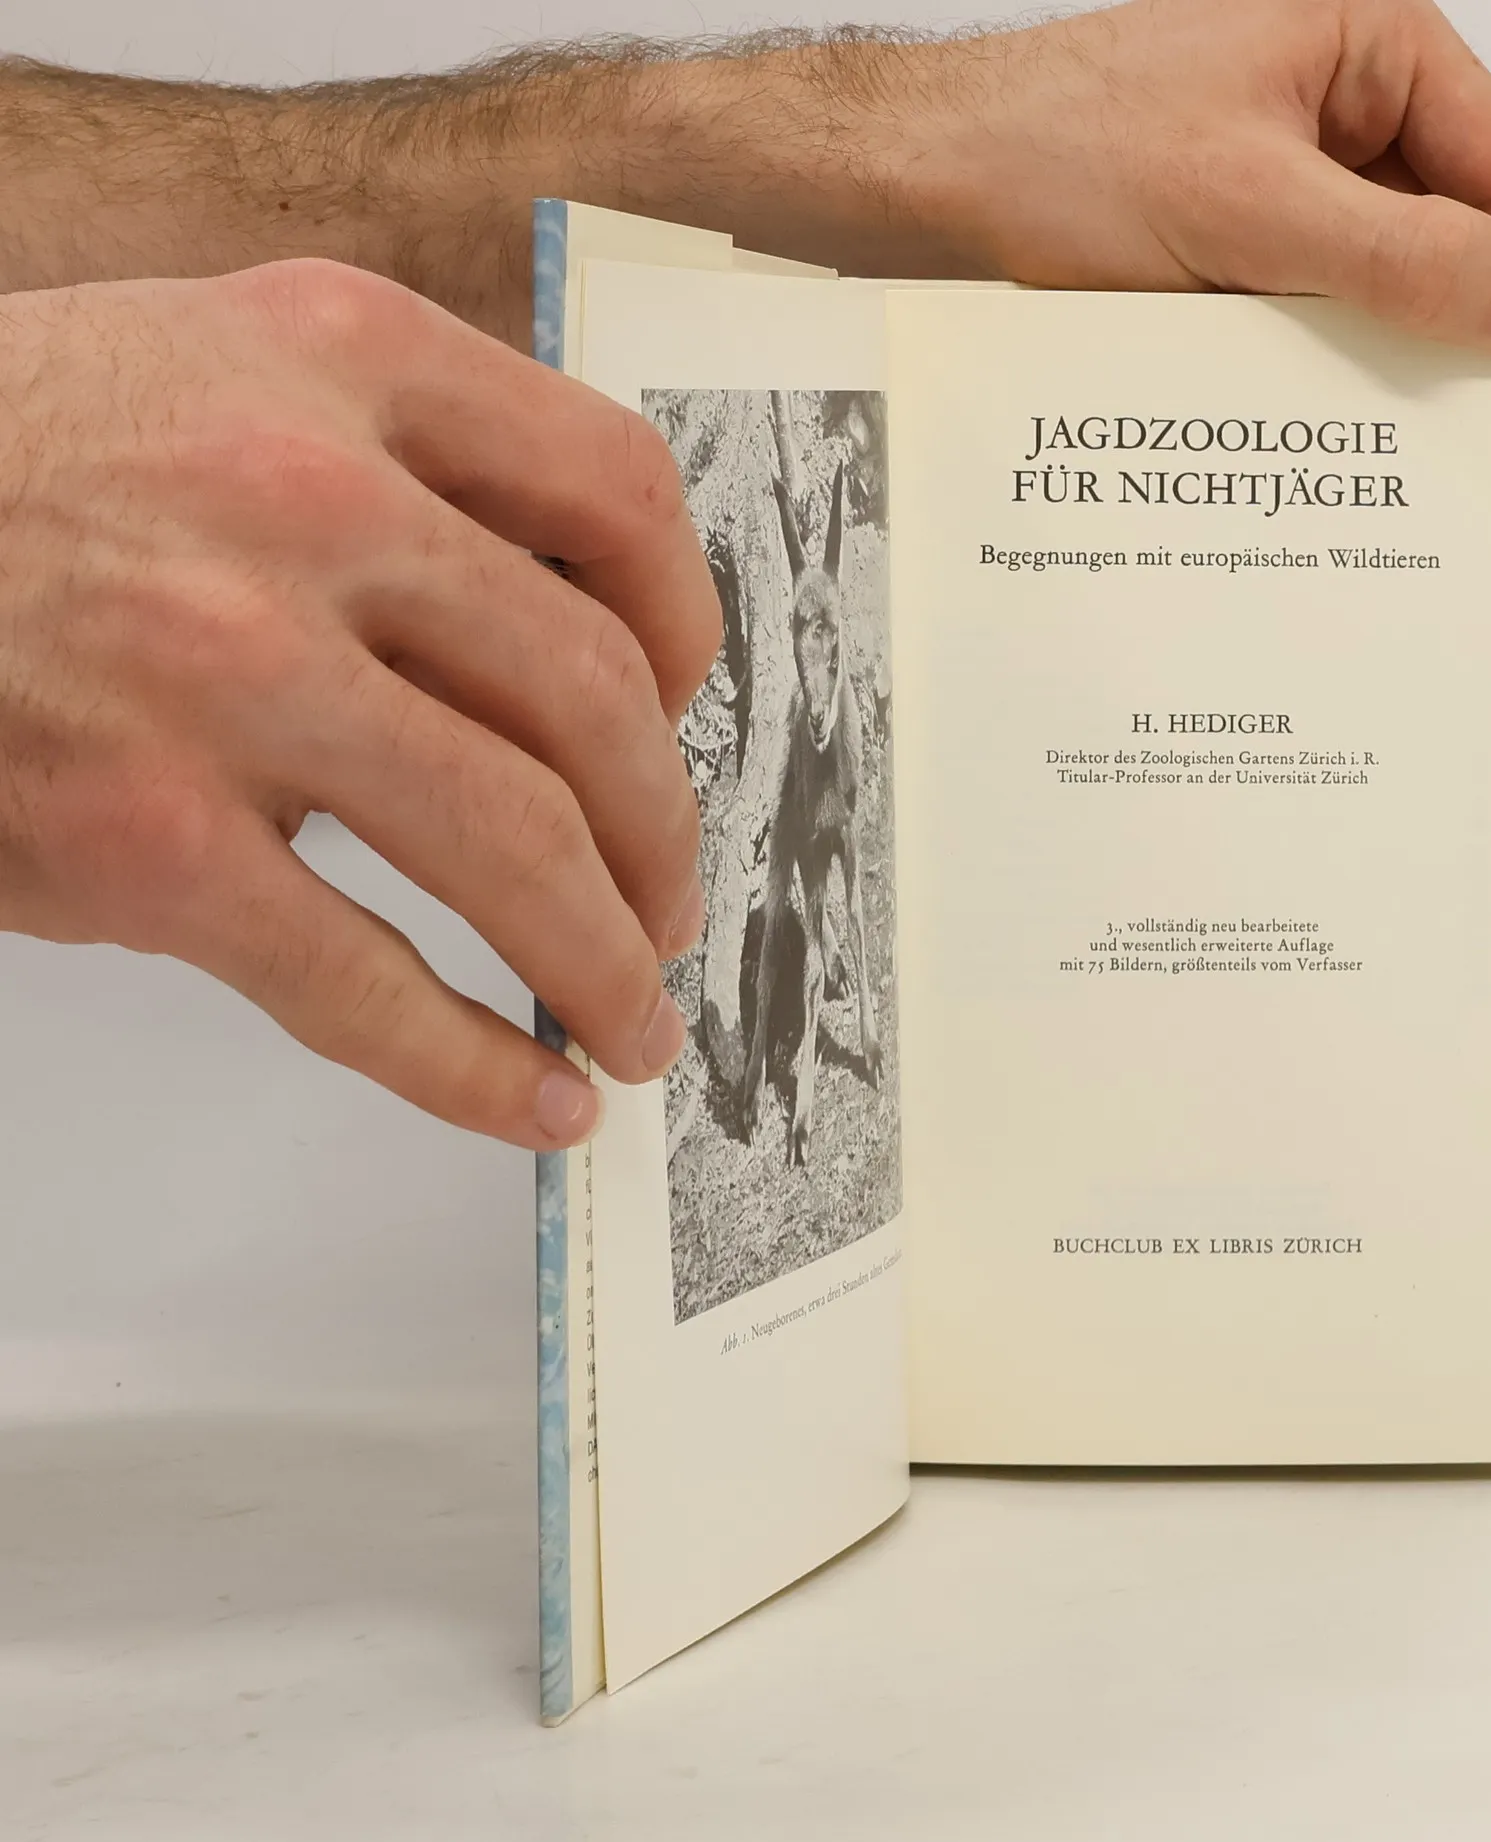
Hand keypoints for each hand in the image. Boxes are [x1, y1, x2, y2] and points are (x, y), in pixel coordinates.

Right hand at [0, 261, 719, 1146]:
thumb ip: (398, 470)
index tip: (687, 704)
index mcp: (339, 357)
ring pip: (514, 845)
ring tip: (636, 1022)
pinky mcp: (143, 838)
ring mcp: (223, 672)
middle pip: (592, 696)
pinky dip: (476, 1066)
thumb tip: (569, 657)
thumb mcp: (217, 378)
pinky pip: (365, 983)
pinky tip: (536, 1102)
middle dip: (663, 832)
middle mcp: (301, 499)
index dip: (689, 623)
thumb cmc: (13, 472)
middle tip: (668, 904)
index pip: (613, 491)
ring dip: (608, 959)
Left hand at [674, 0, 1490, 355]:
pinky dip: (1300, 351)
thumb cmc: (1059, 154)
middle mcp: (1336, 98)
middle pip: (1446, 226)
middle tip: (1445, 426)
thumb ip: (1407, 259)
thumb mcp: (1254, 212)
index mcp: (1371, 42)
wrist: (924, 184)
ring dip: (1362, 345)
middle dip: (1442, 319)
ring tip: (1353, 425)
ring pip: (1371, 274)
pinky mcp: (1229, 229)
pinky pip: (1301, 297)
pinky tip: (1285, 404)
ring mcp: (1280, 165)